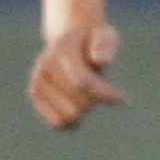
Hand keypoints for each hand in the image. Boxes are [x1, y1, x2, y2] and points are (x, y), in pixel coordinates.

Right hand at [29, 16, 127, 132]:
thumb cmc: (95, 40)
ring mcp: (38, 80)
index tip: (124, 99)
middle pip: (79, 104)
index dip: (105, 95)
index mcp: (63, 50)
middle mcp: (46, 65)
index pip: (83, 82)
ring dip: (84, 110)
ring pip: (69, 116)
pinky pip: (56, 123)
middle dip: (95, 100)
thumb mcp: (106, 36)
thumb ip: (106, 45)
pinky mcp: (35, 94)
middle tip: (99, 87)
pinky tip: (79, 111)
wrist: (70, 36)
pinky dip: (72, 122)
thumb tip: (100, 61)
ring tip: (87, 95)